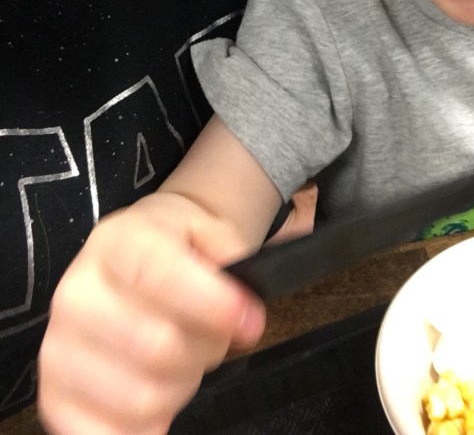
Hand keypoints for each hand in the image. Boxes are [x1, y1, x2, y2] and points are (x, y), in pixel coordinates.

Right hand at [37, 192, 265, 434]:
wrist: (133, 255)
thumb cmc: (174, 249)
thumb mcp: (207, 229)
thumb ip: (229, 255)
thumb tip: (240, 302)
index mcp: (115, 243)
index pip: (160, 276)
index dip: (213, 304)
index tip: (250, 321)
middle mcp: (76, 294)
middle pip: (157, 346)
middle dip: (206, 349)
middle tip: (215, 338)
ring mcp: (57, 350)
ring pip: (143, 397)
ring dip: (183, 387)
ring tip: (185, 362)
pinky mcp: (53, 400)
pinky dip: (148, 428)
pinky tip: (159, 403)